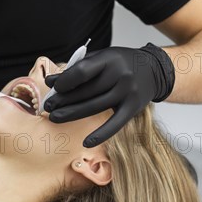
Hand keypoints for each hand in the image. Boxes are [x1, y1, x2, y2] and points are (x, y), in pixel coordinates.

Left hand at [43, 43, 174, 147]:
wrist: (154, 70)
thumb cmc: (121, 64)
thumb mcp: (101, 58)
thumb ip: (78, 68)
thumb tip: (51, 82)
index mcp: (110, 59)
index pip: (83, 71)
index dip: (66, 81)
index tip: (54, 88)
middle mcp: (121, 75)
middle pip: (87, 91)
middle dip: (64, 100)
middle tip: (48, 107)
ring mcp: (128, 92)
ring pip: (95, 107)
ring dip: (72, 114)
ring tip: (55, 118)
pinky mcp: (134, 108)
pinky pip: (115, 124)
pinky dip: (101, 134)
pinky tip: (86, 142)